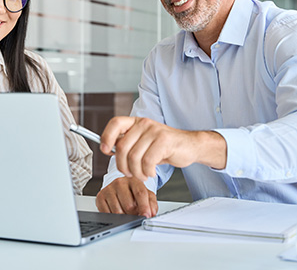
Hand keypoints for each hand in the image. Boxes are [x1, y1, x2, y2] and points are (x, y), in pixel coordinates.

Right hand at [96, 177, 157, 217]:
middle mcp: (120, 182)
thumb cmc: (133, 193)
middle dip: (134, 214)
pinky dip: (113, 217)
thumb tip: (151, 213)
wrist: (119, 188)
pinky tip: (116, 211)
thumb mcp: (146, 195)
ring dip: (124, 217)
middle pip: (129, 205)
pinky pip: (107, 213)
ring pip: (118, 211)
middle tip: (135, 213)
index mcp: (133, 180)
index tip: (146, 216)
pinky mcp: (100, 196)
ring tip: (126, 211)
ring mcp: (109, 189)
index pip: (140, 194)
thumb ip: (152, 204)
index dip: (144, 207)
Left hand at [100, 116, 226, 180]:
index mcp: (136, 122)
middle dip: (122, 165)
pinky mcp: (164, 141)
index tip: (105, 150)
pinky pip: (147, 161)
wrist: (190, 146)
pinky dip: (147, 172)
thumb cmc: (165, 147)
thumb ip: (128, 144)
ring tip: (142, 174)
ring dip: (136, 172)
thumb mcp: (144, 143)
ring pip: (134, 157)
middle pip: (122, 147)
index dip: (106, 136)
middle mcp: (144, 124)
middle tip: (130, 173)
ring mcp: (154, 131)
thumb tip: (108, 150)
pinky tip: (151, 172)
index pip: (116, 123)